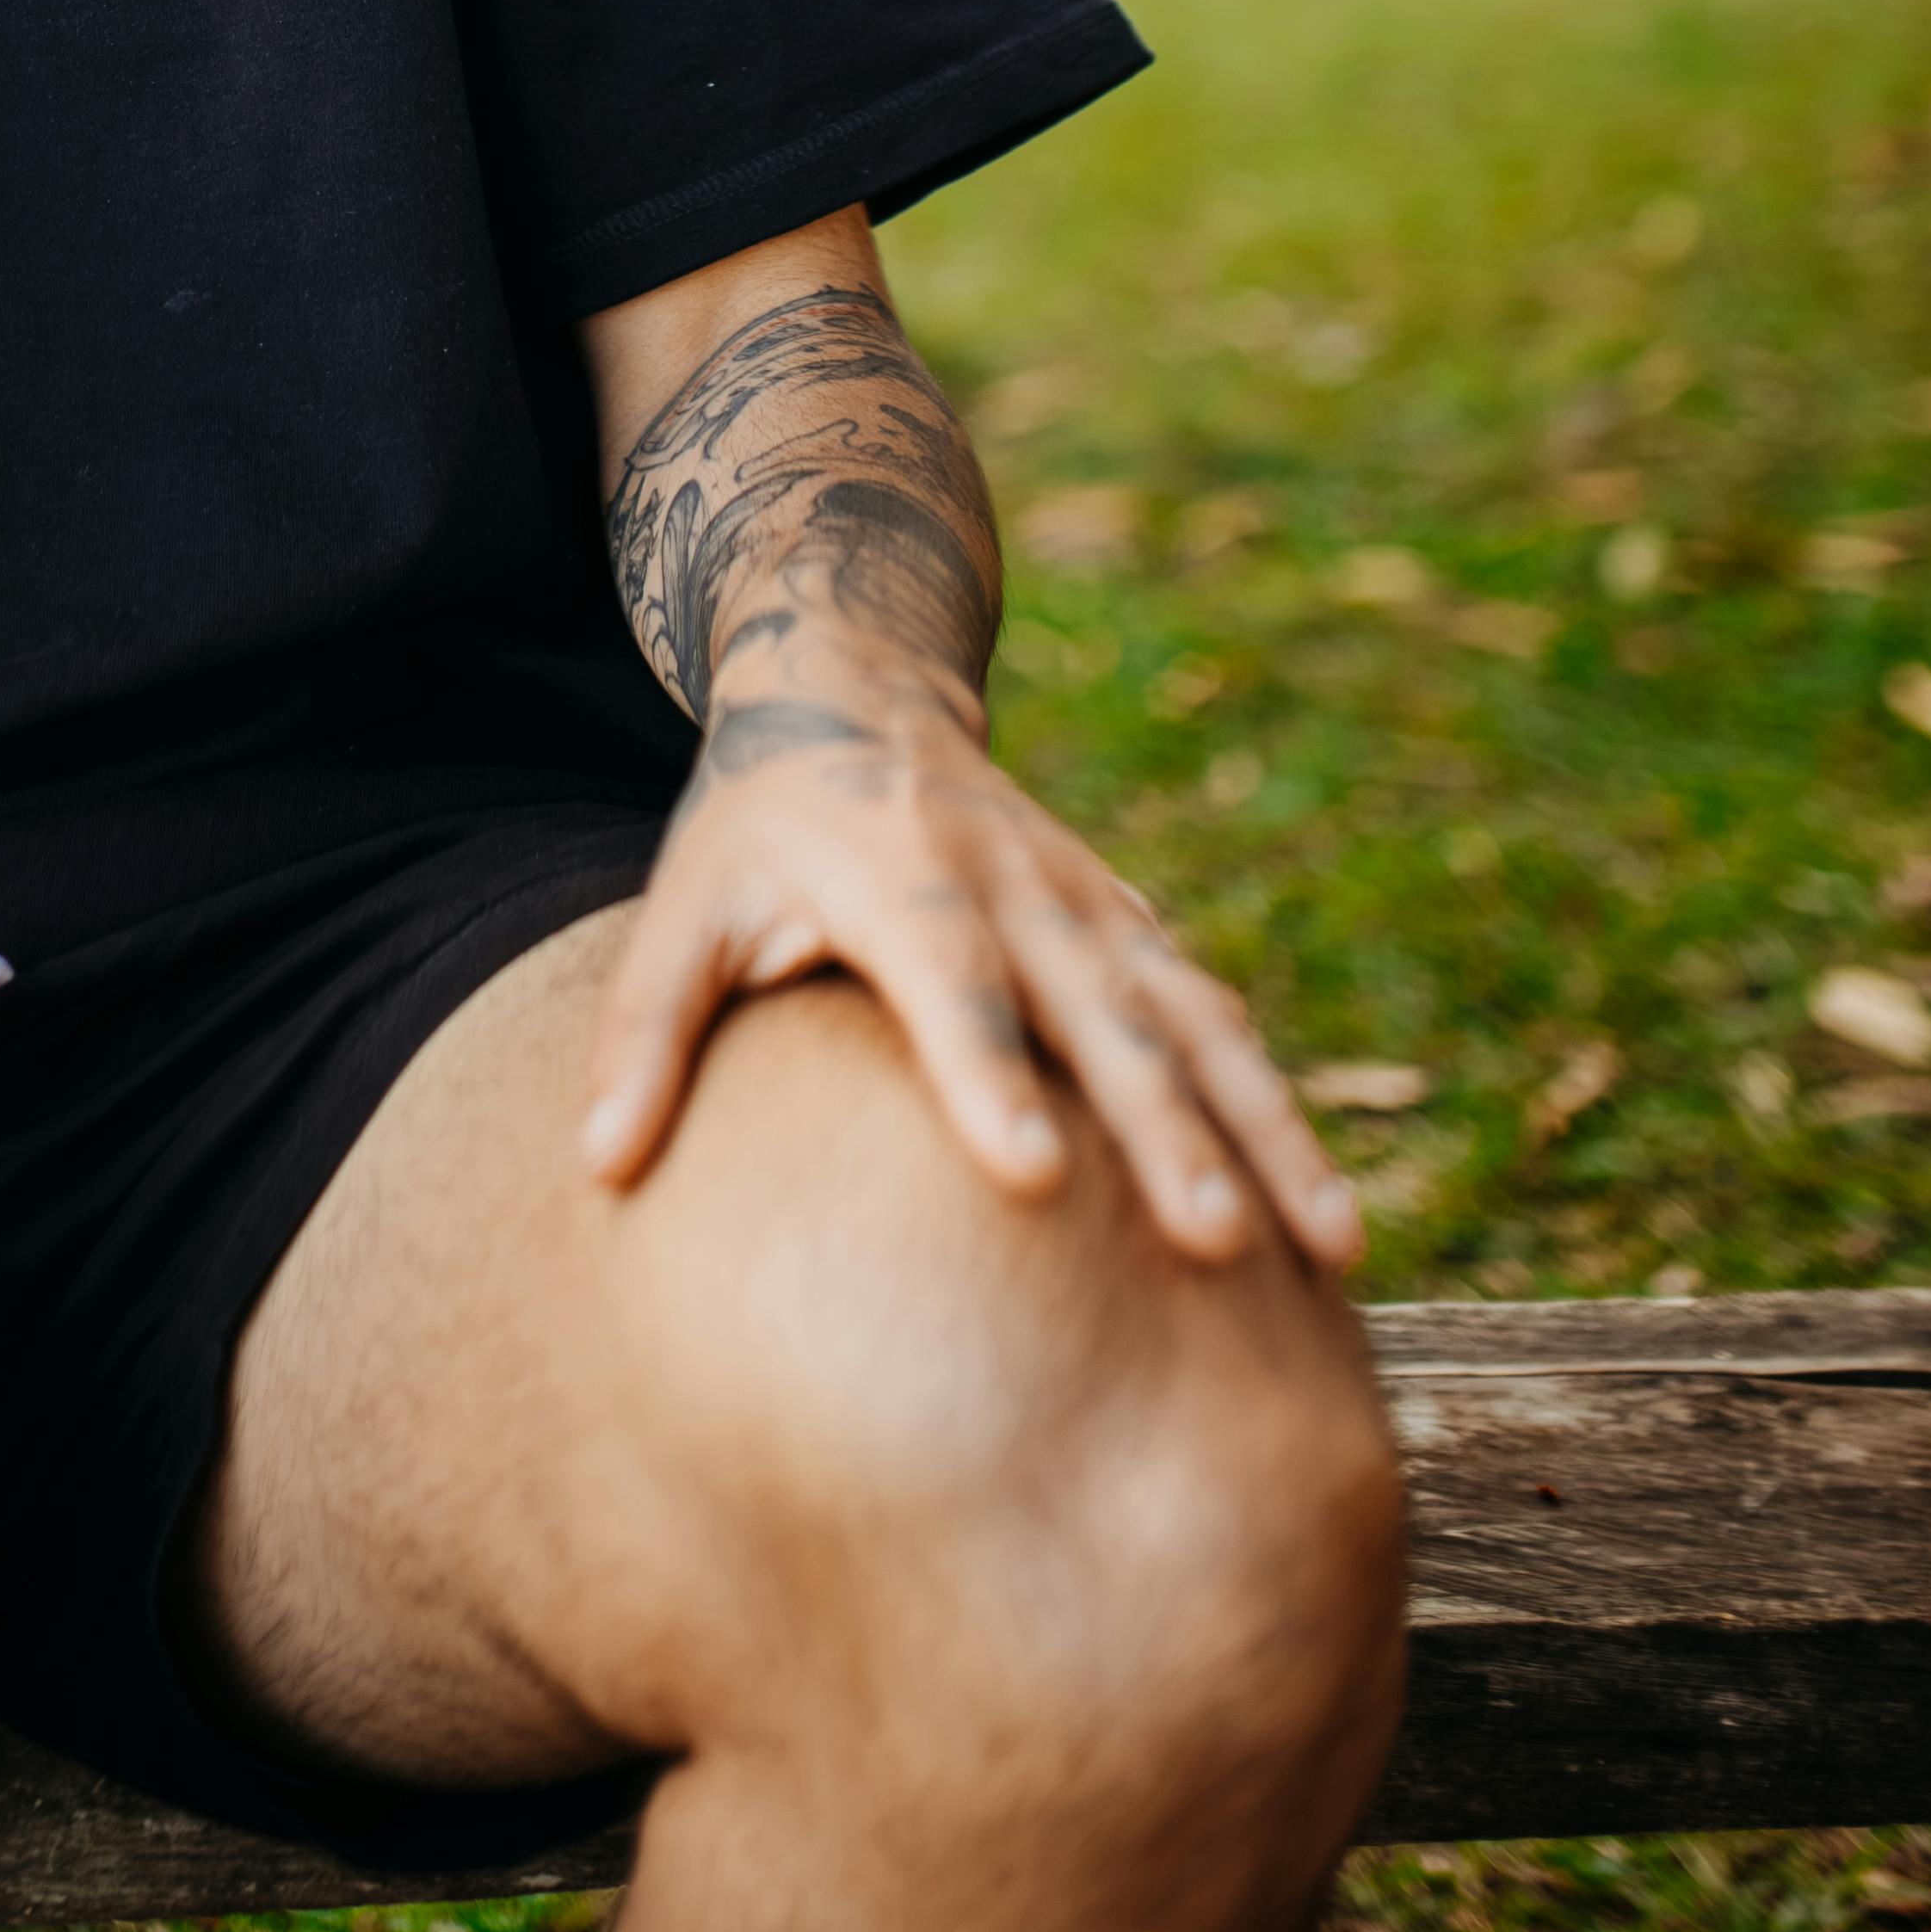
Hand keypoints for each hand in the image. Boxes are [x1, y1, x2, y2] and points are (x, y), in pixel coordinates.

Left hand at [580, 637, 1362, 1271]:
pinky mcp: (1128, 922)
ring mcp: (1088, 900)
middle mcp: (1014, 885)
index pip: (950, 986)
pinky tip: (1324, 1213)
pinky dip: (1275, 1103)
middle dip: (1168, 1131)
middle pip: (1102, 1018)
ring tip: (1333, 1248)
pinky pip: (1214, 1017)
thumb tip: (597, 1172)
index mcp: (899, 876)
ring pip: (1196, 1021)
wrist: (856, 683)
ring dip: (1266, 1128)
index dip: (986, 1077)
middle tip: (1215, 1244)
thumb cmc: (756, 823)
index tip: (1032, 1179)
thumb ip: (646, 1031)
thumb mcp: (684, 903)